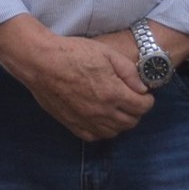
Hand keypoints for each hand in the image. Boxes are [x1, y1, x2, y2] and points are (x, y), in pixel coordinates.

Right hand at [19, 35, 152, 141]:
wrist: (41, 63)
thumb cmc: (72, 54)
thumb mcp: (106, 53)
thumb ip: (128, 72)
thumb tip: (142, 87)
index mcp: (113, 93)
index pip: (142, 107)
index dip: (147, 100)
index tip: (144, 94)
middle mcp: (102, 112)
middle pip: (130, 122)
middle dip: (136, 111)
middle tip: (132, 99)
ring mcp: (86, 120)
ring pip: (114, 132)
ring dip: (120, 122)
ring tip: (117, 108)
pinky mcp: (72, 124)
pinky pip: (94, 136)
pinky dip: (102, 130)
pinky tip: (100, 118)